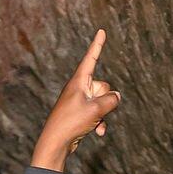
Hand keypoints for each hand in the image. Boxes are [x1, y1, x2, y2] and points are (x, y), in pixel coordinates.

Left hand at [31, 29, 122, 170]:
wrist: (56, 142)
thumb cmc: (71, 123)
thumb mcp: (96, 110)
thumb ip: (111, 99)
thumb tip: (116, 96)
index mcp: (79, 81)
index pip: (91, 58)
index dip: (97, 45)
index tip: (101, 31)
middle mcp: (79, 88)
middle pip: (103, 86)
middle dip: (105, 99)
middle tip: (92, 111)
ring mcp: (80, 100)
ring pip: (102, 101)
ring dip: (103, 114)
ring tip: (92, 123)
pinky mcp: (80, 112)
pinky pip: (97, 112)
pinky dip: (99, 122)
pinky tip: (97, 132)